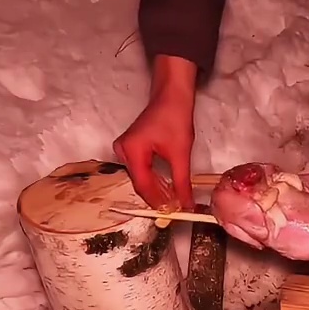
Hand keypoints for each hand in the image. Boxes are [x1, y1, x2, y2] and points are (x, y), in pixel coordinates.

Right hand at [113, 56, 197, 208]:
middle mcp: (123, 151)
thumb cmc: (175, 118)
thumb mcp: (181, 153)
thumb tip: (186, 204)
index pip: (142, 185)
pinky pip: (141, 169)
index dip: (156, 201)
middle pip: (139, 182)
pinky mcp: (131, 147)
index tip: (171, 213)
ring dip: (155, 189)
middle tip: (174, 209)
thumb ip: (182, 182)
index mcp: (131, 151)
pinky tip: (166, 187)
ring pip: (140, 177)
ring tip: (172, 200)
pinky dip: (153, 178)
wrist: (172, 96)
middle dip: (156, 196)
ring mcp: (125, 149)